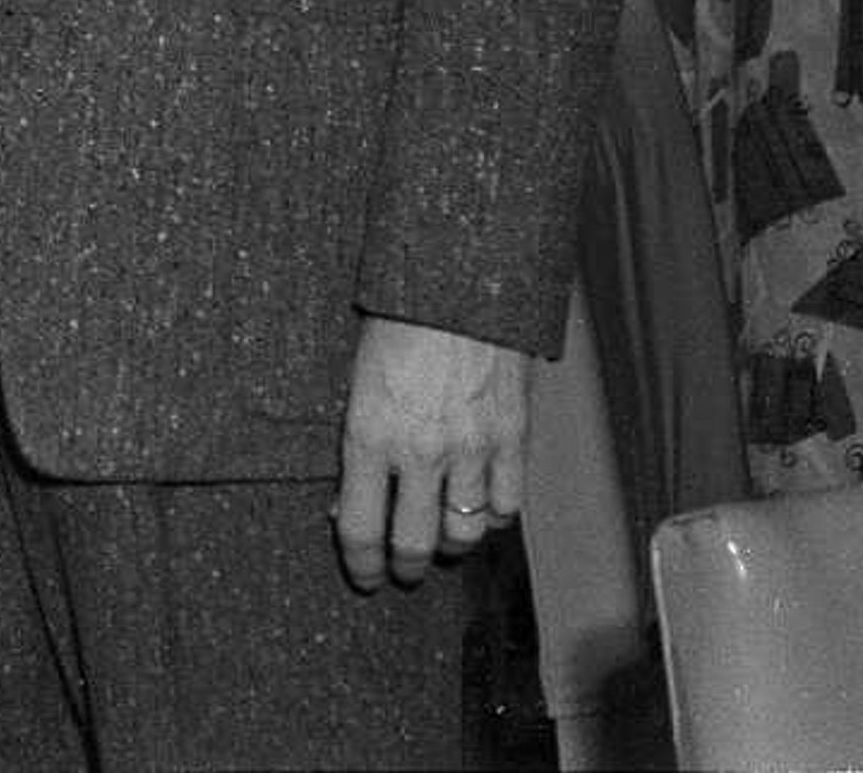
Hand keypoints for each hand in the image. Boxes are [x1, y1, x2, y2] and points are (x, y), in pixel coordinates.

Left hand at [332, 314, 530, 590]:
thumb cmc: (396, 324)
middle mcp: (419, 453)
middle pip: (413, 544)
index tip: (363, 575)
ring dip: (450, 544)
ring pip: (464, 533)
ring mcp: (471, 451)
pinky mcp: (512, 441)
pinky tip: (481, 510)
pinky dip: (493, 517)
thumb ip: (356, 443)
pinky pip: (507, 506)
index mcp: (368, 436)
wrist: (460, 287)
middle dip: (404, 567)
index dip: (361, 564)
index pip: (360, 528)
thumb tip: (350, 498)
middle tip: (401, 571)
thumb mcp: (354, 382)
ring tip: (440, 540)